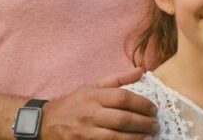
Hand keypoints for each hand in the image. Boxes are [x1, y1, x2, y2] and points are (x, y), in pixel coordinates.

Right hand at [41, 67, 158, 139]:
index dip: (142, 104)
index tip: (153, 109)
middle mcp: (89, 113)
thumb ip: (117, 78)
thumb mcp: (92, 86)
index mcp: (93, 95)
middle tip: (155, 124)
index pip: (122, 98)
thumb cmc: (74, 103)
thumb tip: (141, 70)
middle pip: (122, 119)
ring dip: (136, 138)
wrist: (47, 123)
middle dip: (143, 123)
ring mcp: (85, 132)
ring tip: (149, 136)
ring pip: (115, 137)